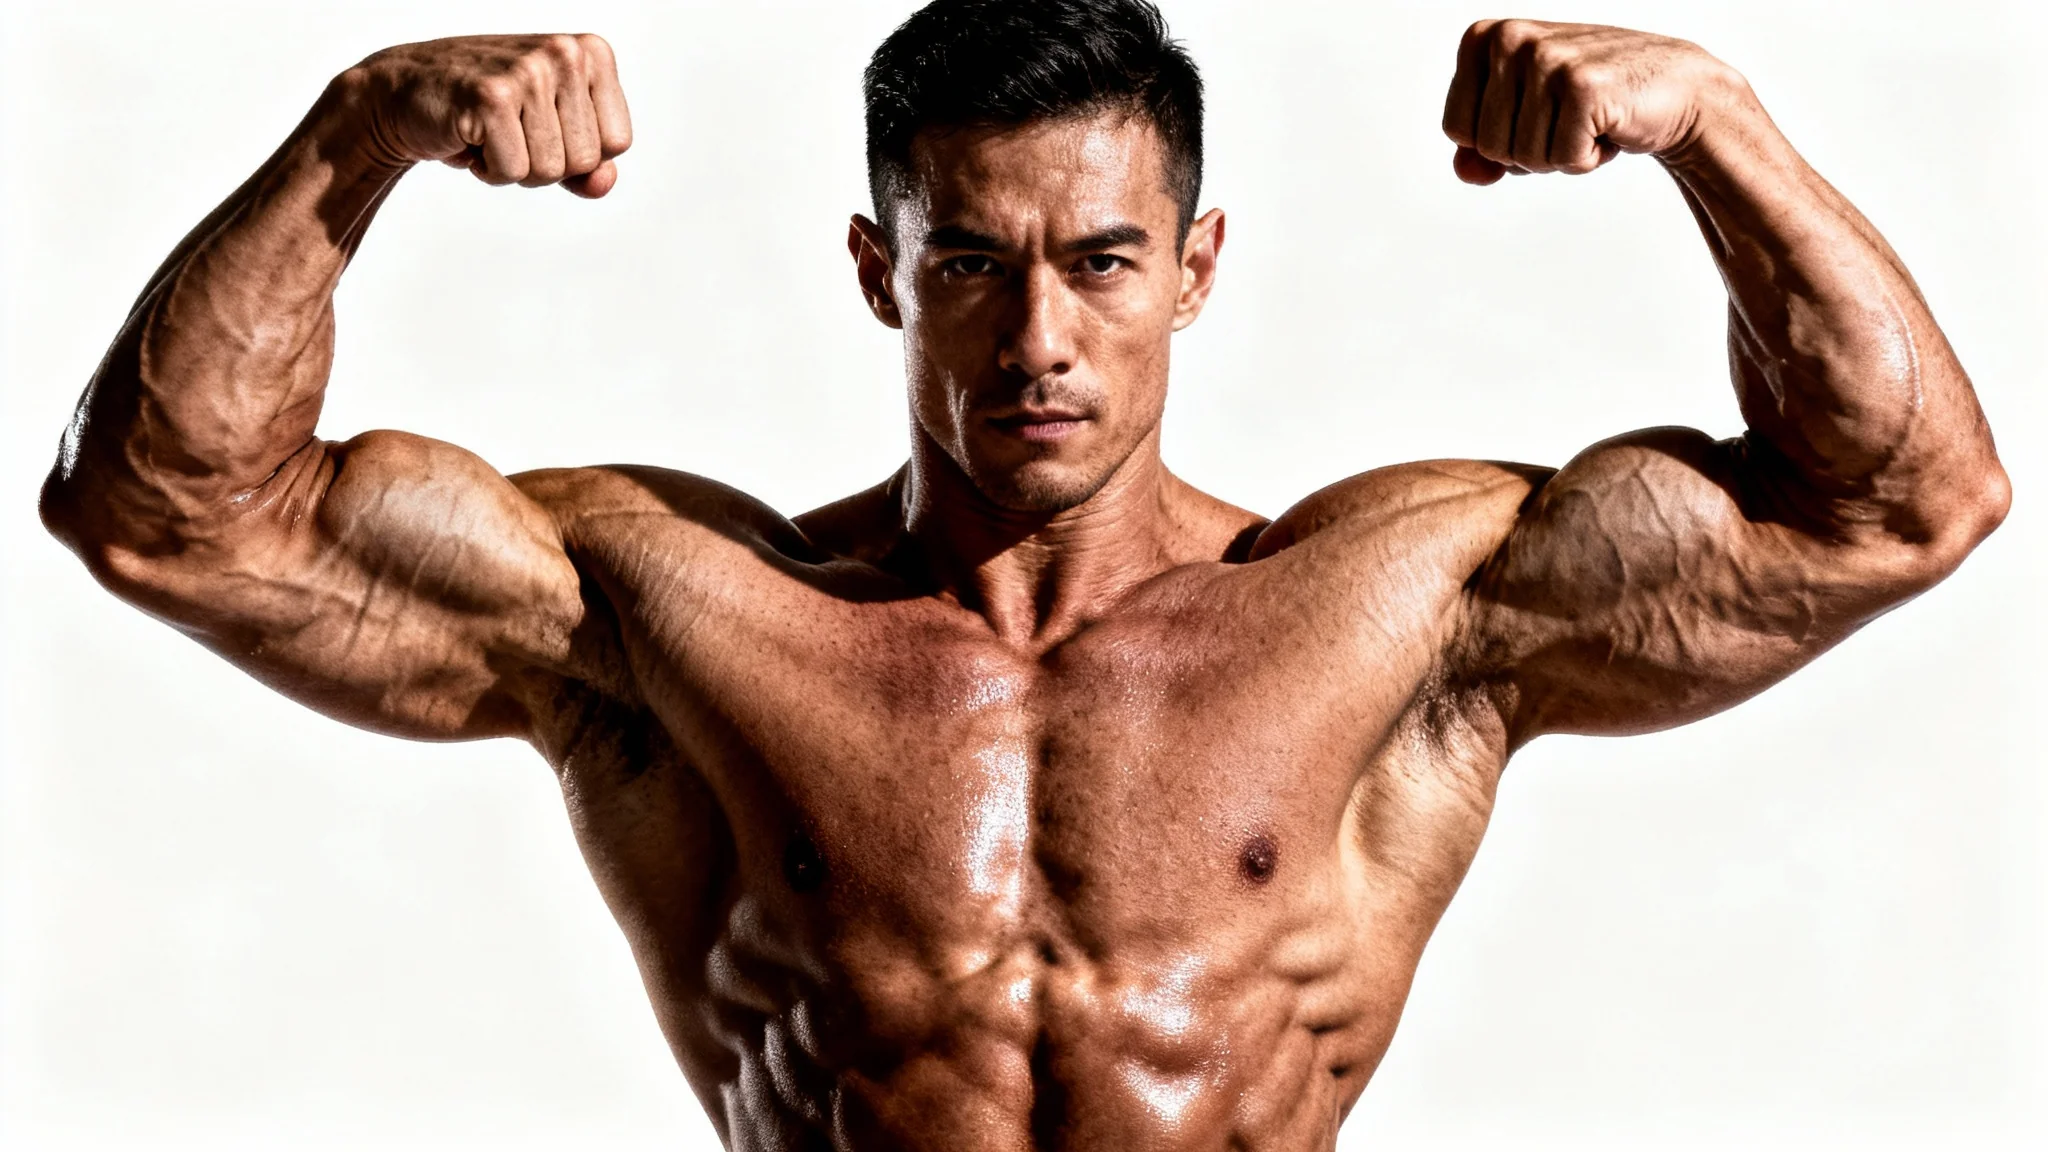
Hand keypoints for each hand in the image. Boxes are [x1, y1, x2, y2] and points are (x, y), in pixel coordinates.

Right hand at [342, 34, 631, 196]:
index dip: (578, 153)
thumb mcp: (550, 133)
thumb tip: (605, 183)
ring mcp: (528, 71)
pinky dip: (488, 170)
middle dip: (546, 164)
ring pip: (551, 170)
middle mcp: (564, 52)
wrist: (406, 94)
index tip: (542, 127)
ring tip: (490, 133)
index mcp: (591, 53)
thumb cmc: (487, 112)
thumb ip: (589, 164)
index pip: (618, 143)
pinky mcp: (491, 95)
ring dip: (514, 167)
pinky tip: (469, 137)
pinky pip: (513, 171)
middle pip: (586, 160)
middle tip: (510, 132)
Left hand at [1440, 20, 1743, 184]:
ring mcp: (1547, 59)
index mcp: (1484, 38)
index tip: (1535, 112)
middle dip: (1529, 151)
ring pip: (1523, 158)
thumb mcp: (1523, 120)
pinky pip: (1563, 160)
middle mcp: (1511, 39)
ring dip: (1561, 154)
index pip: (1456, 129)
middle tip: (1567, 118)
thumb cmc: (1590, 102)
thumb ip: (1480, 148)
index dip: (1498, 141)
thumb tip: (1466, 172)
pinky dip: (1588, 158)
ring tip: (1589, 119)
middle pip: (1488, 147)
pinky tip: (1609, 125)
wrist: (1673, 88)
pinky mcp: (1582, 86)